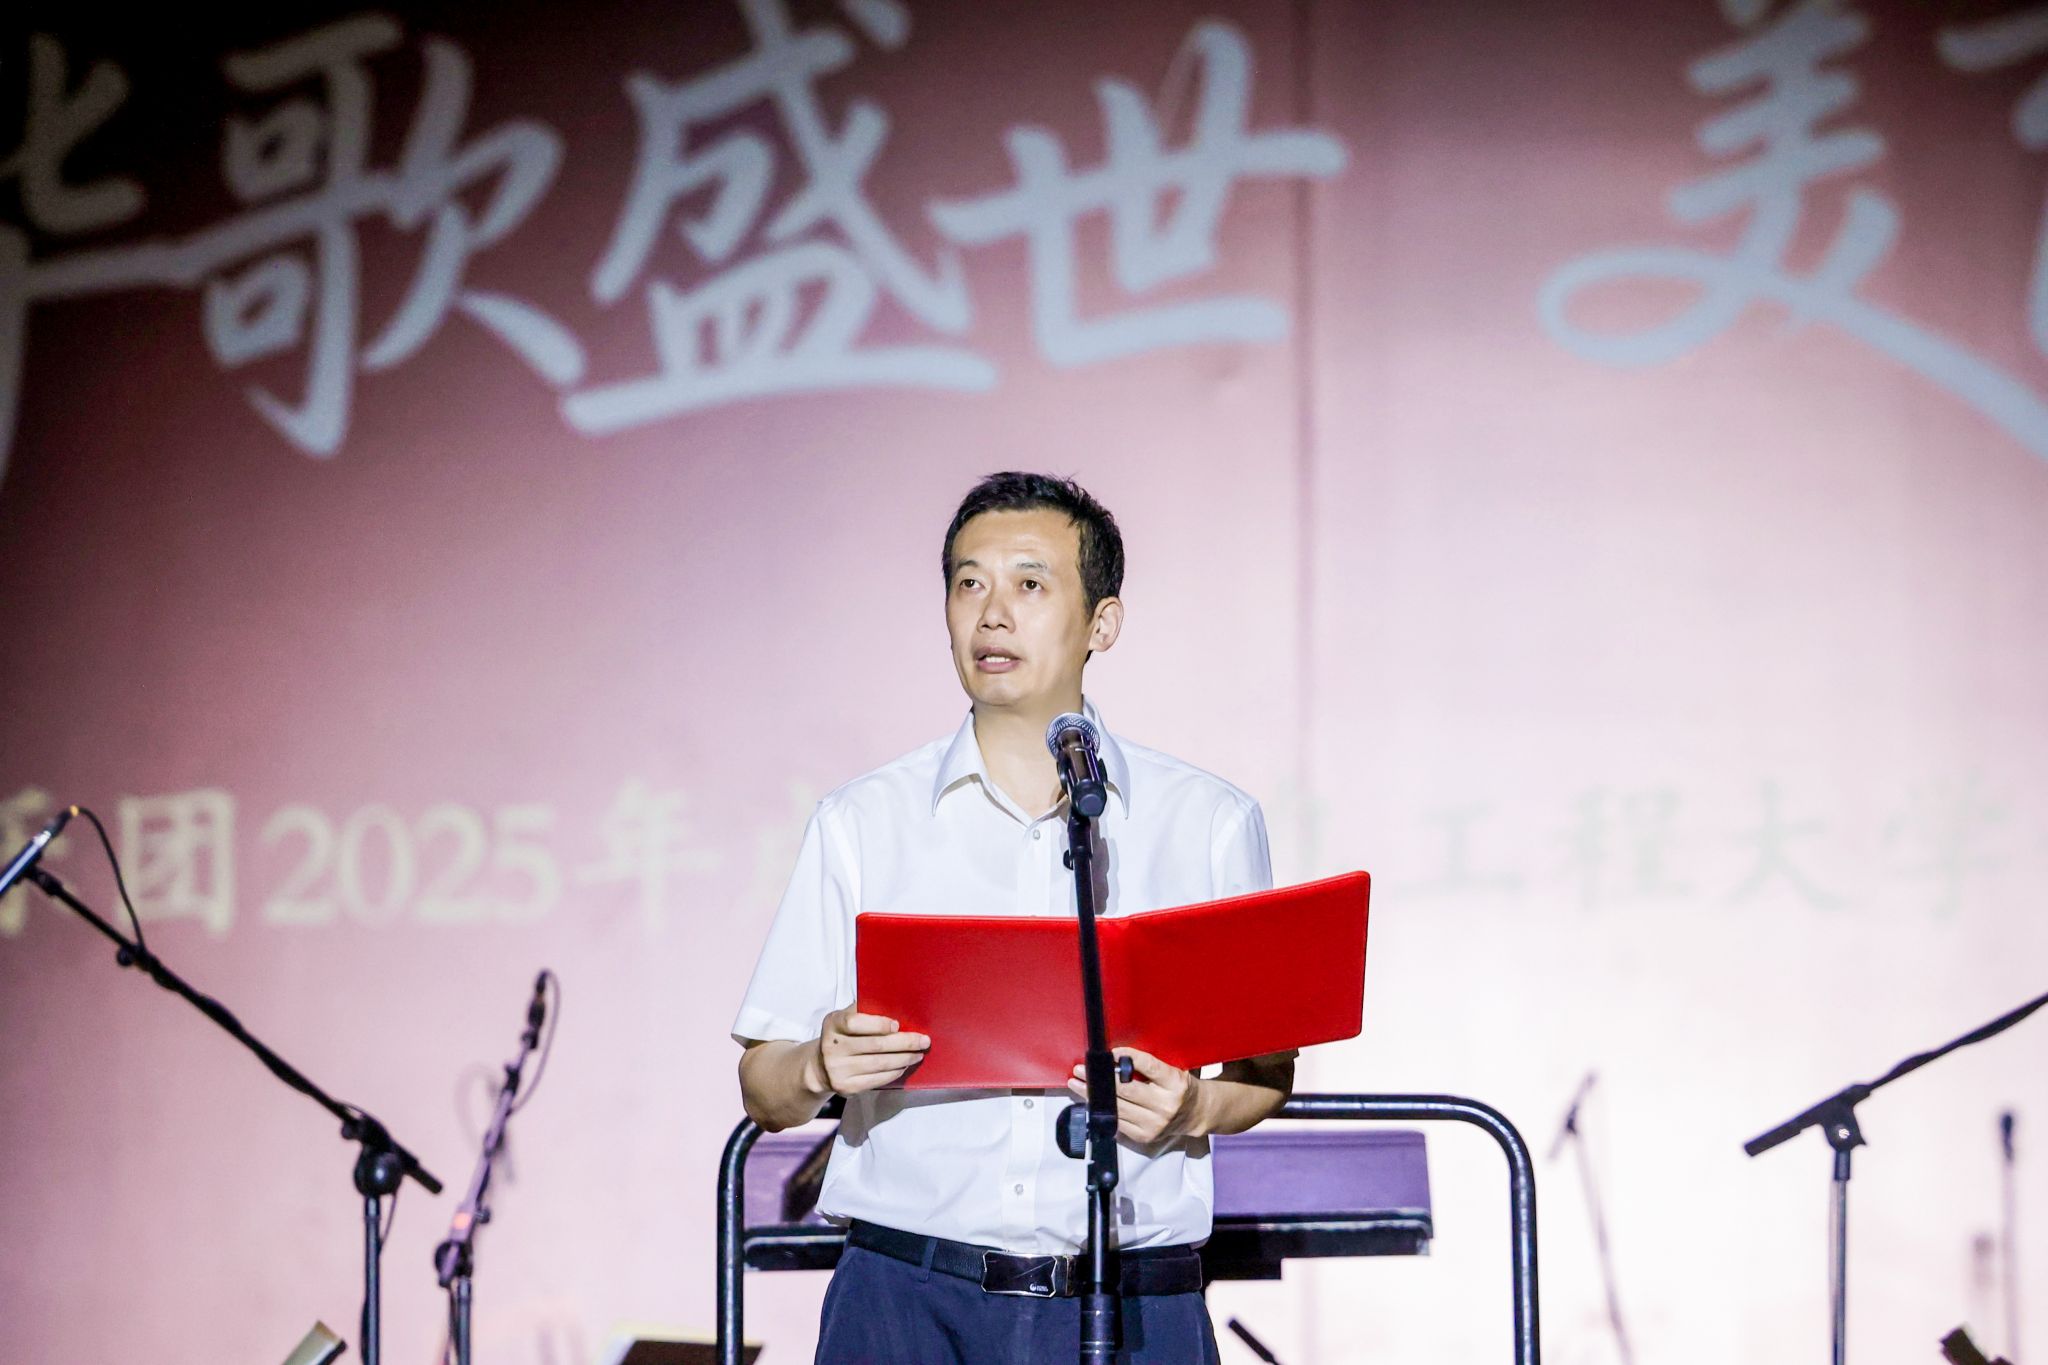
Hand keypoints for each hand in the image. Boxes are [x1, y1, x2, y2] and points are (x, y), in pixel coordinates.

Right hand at [809, 1007, 929, 1095]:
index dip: (878, 1024)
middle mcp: (831, 1047)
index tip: (897, 1025)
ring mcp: (837, 1069)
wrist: (821, 1067)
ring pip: (879, 1064)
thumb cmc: (843, 1037)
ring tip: (918, 1054)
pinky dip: (894, 1072)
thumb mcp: (846, 1019)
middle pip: (874, 1045)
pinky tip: (904, 1066)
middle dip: (903, 1043)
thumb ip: (865, 1011)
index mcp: (833, 1024)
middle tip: (923, 1041)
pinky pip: (876, 1080)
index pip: (854, 1023)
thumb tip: (898, 1006)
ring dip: (903, 1059)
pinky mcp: (846, 1087)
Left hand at [1067, 1047, 1200, 1147]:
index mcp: (1175, 1083)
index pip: (1149, 1066)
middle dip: (1101, 1078)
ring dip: (1094, 1096)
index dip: (1129, 1057)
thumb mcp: (1171, 1071)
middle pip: (1127, 1090)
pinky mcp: (1144, 1137)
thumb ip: (1148, 1067)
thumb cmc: (1178, 1087)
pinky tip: (1091, 1101)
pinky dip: (1103, 1110)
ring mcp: (1155, 1124)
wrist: (1194, 1114)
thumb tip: (1115, 1058)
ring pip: (1118, 1108)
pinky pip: (1118, 1122)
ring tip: (1077, 1084)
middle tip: (1081, 1069)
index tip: (1110, 1052)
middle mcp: (1165, 1105)